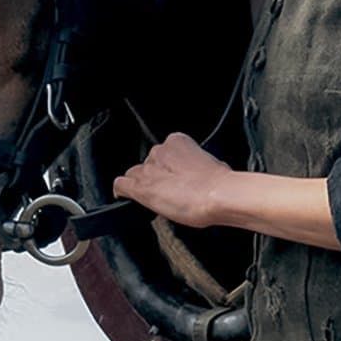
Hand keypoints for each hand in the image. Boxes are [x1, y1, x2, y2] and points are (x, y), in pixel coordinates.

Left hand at [109, 133, 242, 226]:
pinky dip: (121, 191)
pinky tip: (124, 198)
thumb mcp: (213, 165)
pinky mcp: (140, 188)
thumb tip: (199, 175)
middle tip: (170, 192)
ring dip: (141, 185)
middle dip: (155, 177)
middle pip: (148, 164)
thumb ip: (198, 166)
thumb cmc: (220, 183)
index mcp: (177, 141)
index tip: (175, 179)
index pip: (163, 153)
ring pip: (134, 174)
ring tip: (156, 199)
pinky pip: (121, 185)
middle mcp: (159, 152)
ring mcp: (148, 170)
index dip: (168, 168)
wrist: (218, 196)